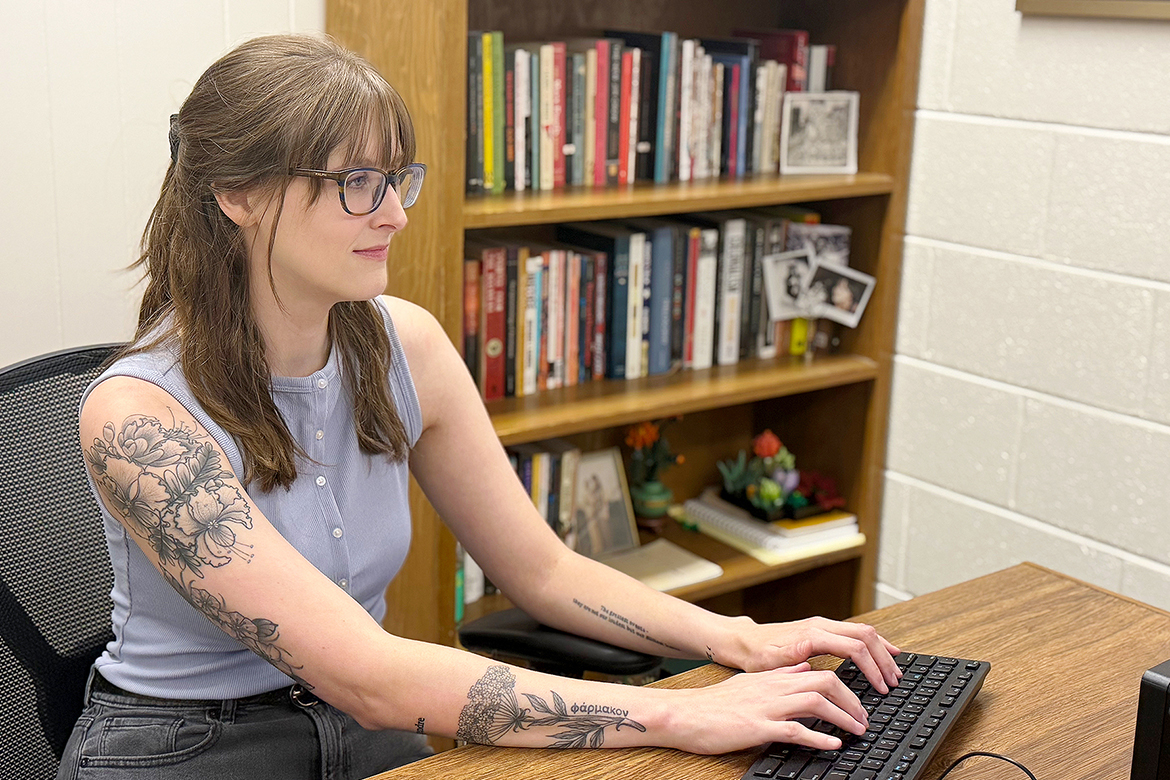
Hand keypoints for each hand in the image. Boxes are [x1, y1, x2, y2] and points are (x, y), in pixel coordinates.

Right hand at [665, 663, 868, 754]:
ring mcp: (767, 706)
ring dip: (843, 717)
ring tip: (858, 731)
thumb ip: (780, 675)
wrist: (685, 713)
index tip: (860, 701)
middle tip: (865, 718)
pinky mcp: (757, 727)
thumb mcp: (751, 683)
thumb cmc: (715, 704)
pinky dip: (818, 738)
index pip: (819, 671)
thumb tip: (805, 668)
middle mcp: (774, 687)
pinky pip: (795, 730)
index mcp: (774, 678)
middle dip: (852, 700)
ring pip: (815, 702)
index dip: (846, 685)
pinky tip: (832, 745)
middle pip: (825, 682)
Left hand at [722, 616, 901, 693]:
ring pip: (864, 631)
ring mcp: (824, 626)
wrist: (746, 641)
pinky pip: (856, 632)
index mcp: (812, 635)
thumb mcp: (772, 663)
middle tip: (895, 682)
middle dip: (884, 659)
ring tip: (895, 671)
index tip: (882, 688)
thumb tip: (812, 661)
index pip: (855, 647)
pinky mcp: (824, 630)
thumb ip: (792, 661)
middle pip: (866, 636)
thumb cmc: (757, 655)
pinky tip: (884, 653)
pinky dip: (873, 643)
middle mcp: (821, 626)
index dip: (872, 668)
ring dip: (882, 650)